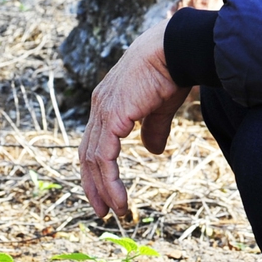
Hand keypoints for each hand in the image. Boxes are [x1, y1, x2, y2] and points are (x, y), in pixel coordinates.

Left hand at [79, 20, 189, 220]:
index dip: (98, 167)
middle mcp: (100, 106)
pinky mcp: (112, 118)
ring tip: (115, 211)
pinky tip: (120, 199)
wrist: (175, 49)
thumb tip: (153, 150)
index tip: (106, 190)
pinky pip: (104, 159)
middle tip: (102, 210)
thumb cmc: (170, 70)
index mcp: (108, 101)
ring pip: (94, 160)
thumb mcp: (159, 106)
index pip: (95, 140)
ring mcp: (103, 111)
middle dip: (93, 184)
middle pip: (87, 154)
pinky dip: (109, 182)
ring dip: (103, 190)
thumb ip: (153, 128)